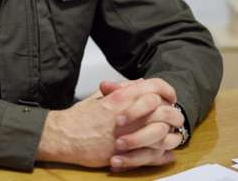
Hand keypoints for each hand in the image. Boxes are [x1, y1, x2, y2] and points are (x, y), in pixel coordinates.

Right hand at [36, 77, 181, 168]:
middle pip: (166, 111)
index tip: (169, 97)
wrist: (64, 136)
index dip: (167, 91)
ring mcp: (130, 134)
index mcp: (121, 97)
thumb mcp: (99, 96)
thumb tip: (140, 83)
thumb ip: (121, 89)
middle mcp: (129, 114)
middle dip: (173, 114)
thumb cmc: (79, 118)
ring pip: (165, 134)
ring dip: (170, 135)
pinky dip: (164, 155)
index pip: (155, 87)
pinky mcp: (127, 153)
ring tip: (169, 136)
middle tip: (172, 118)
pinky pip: (155, 155)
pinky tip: (165, 153)